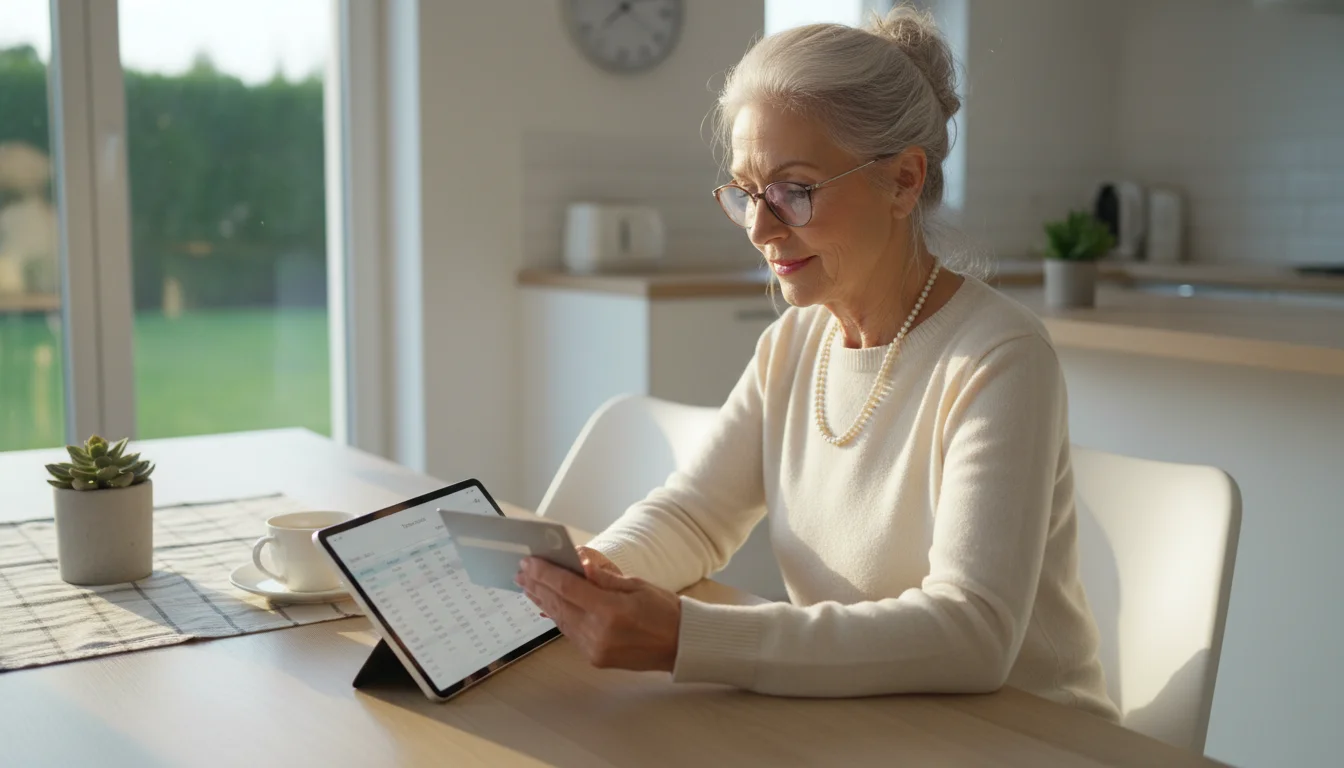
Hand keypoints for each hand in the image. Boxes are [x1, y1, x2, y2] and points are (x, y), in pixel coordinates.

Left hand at [515, 551, 680, 672]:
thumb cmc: (664, 611)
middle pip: (558, 604)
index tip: (529, 561)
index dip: (545, 573)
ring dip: (543, 601)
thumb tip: (579, 561)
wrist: (681, 645)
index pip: (568, 587)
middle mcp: (598, 632)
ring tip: (529, 586)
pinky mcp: (595, 658)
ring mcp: (595, 648)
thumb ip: (604, 576)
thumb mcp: (636, 584)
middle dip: (538, 585)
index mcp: (611, 611)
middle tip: (522, 571)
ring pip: (560, 620)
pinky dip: (558, 616)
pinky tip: (549, 605)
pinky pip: (570, 633)